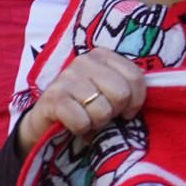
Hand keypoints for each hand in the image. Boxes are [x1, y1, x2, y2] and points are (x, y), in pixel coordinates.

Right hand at [15, 50, 148, 153]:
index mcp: (102, 56)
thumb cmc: (85, 108)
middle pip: (121, 94)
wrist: (46, 122)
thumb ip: (127, 90)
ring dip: (96, 123)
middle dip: (114, 112)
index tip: (125, 111)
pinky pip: (82, 121)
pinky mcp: (53, 97)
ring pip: (102, 111)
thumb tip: (138, 103)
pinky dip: (81, 130)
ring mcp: (67, 77)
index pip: (135, 78)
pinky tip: (73, 124)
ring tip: (86, 119)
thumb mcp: (109, 94)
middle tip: (101, 115)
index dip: (135, 101)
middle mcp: (84, 61)